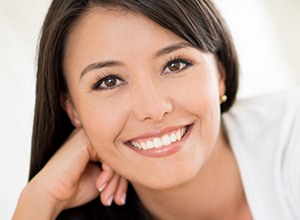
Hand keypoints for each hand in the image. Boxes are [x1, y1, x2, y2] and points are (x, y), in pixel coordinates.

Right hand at [13, 128, 127, 218]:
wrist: (52, 193)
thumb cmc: (74, 188)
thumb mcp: (102, 180)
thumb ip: (116, 171)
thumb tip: (135, 169)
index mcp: (95, 147)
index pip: (117, 159)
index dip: (121, 180)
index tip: (119, 198)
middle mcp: (92, 139)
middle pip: (118, 158)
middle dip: (119, 183)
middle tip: (116, 199)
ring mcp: (89, 137)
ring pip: (115, 157)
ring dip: (114, 181)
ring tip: (107, 196)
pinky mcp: (86, 139)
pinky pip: (108, 155)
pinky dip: (108, 172)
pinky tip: (99, 184)